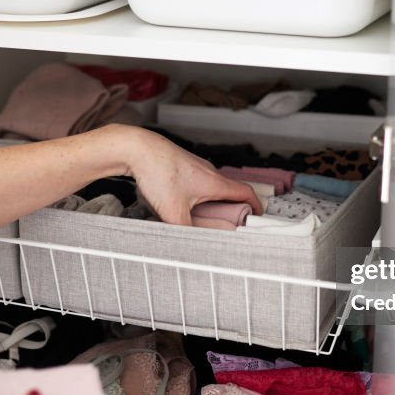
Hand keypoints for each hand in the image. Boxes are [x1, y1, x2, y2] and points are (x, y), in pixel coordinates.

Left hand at [119, 127, 262, 224]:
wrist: (137, 148)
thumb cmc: (156, 171)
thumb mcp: (172, 211)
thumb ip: (183, 231)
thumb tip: (189, 245)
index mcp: (214, 182)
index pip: (246, 192)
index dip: (255, 205)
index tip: (258, 215)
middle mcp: (209, 171)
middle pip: (230, 190)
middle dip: (233, 207)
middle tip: (229, 223)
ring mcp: (195, 166)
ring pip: (212, 186)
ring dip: (214, 201)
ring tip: (204, 215)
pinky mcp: (181, 164)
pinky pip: (197, 181)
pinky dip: (198, 193)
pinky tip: (182, 202)